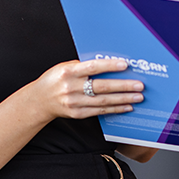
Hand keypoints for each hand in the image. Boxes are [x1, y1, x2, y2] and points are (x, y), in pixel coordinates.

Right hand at [24, 58, 143, 119]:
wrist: (39, 100)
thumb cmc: (56, 79)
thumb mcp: (66, 67)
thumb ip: (84, 66)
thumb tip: (110, 64)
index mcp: (69, 72)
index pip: (93, 67)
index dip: (110, 66)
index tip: (126, 65)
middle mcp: (71, 87)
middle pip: (102, 87)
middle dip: (123, 86)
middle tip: (139, 85)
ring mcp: (74, 102)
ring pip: (103, 101)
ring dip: (123, 99)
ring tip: (138, 96)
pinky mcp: (77, 114)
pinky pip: (99, 111)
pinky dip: (115, 109)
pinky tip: (126, 106)